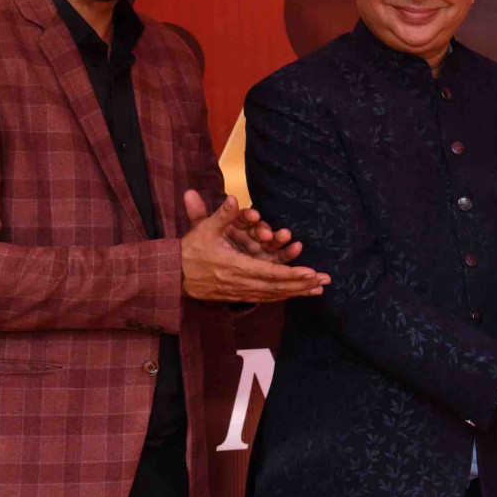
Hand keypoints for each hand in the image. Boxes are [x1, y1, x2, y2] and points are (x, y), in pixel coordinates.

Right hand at [181, 194, 330, 302]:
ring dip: (296, 293)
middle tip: (324, 282)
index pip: (268, 273)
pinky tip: (296, 294)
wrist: (171, 275)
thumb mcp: (203, 229)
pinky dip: (282, 296)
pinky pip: (264, 298)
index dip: (291, 274)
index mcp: (234, 267)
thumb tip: (232, 198)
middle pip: (276, 287)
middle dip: (302, 285)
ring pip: (272, 295)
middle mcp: (239, 282)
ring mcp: (238, 291)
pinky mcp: (237, 295)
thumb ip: (221, 215)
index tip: (310, 273)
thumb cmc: (189, 250)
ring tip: (318, 291)